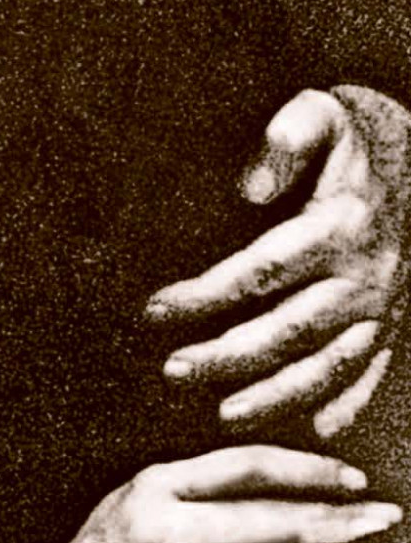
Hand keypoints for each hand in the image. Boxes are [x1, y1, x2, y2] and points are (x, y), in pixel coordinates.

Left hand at [147, 86, 408, 434]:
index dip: (204, 295)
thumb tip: (252, 185)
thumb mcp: (322, 113)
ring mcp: (384, 303)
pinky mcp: (396, 317)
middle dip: (229, 356)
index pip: (259, 272)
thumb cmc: (356, 134)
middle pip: (288, 329)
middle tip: (173, 371)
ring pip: (329, 362)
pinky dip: (350, 401)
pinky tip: (319, 429)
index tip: (155, 311)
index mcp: (338, 228)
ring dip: (279, 393)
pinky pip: (374, 368)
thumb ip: (288, 138)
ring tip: (226, 414)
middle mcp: (365, 275)